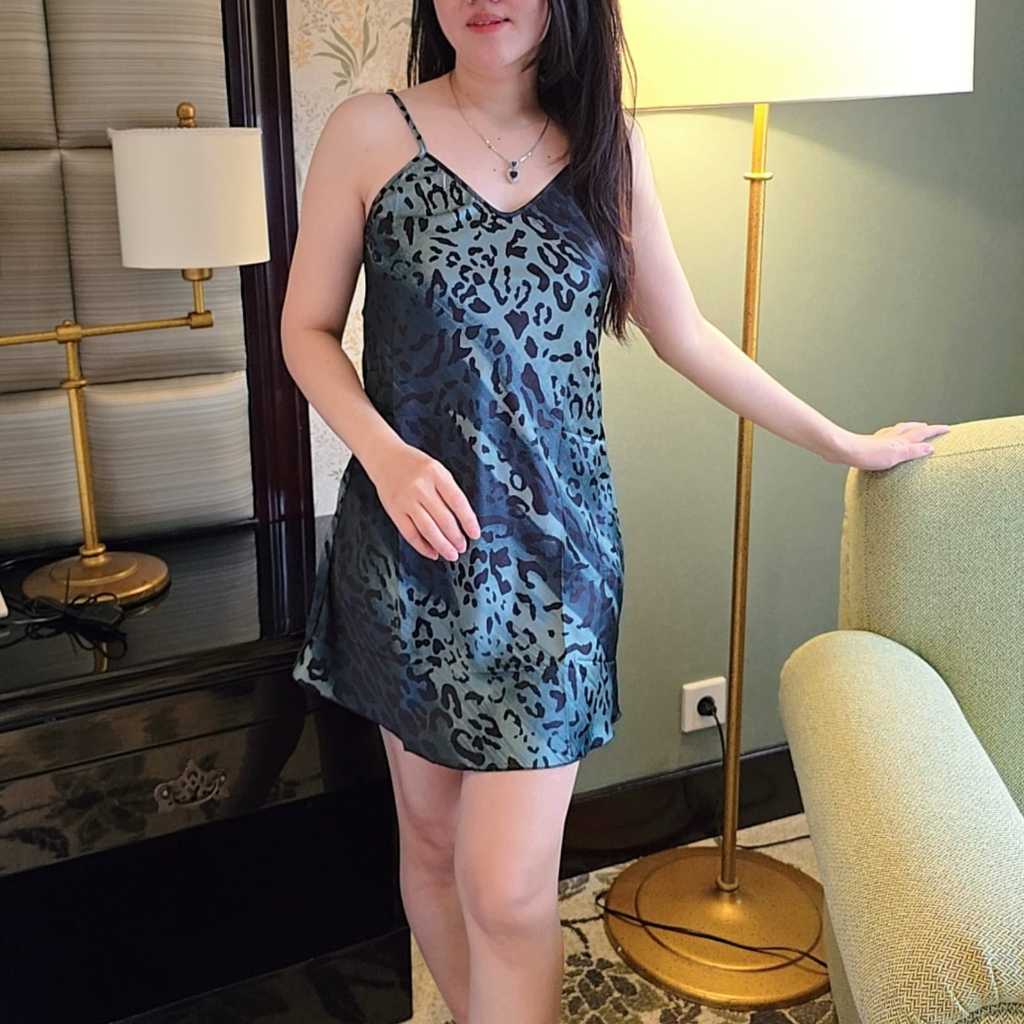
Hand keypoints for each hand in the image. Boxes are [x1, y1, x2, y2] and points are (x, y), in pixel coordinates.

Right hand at [368, 440, 480, 560]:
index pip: (457, 501)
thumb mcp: (437, 469)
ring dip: (442, 545)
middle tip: (463, 547)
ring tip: (451, 554)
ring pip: (428, 529)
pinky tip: (432, 552)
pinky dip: (422, 546)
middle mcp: (420, 487)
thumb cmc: (414, 464)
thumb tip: (463, 520)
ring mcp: (406, 500)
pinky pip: (410, 533)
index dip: (468, 520)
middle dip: (456, 537)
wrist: (385, 457)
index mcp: (436, 473)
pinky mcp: (394, 511)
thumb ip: (448, 490)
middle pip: (443, 518)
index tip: (475, 533)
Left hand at [829, 421, 951, 469]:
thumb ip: (914, 451)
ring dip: (907, 430)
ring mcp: (879, 439)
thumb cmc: (868, 455)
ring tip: (911, 430)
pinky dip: (891, 436)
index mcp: (901, 440)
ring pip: (898, 431)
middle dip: (922, 428)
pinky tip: (886, 440)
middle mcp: (891, 437)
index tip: (948, 428)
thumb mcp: (896, 455)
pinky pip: (885, 437)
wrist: (844, 451)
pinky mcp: (869, 444)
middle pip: (910, 428)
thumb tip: (931, 447)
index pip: (923, 433)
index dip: (936, 430)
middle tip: (930, 427)